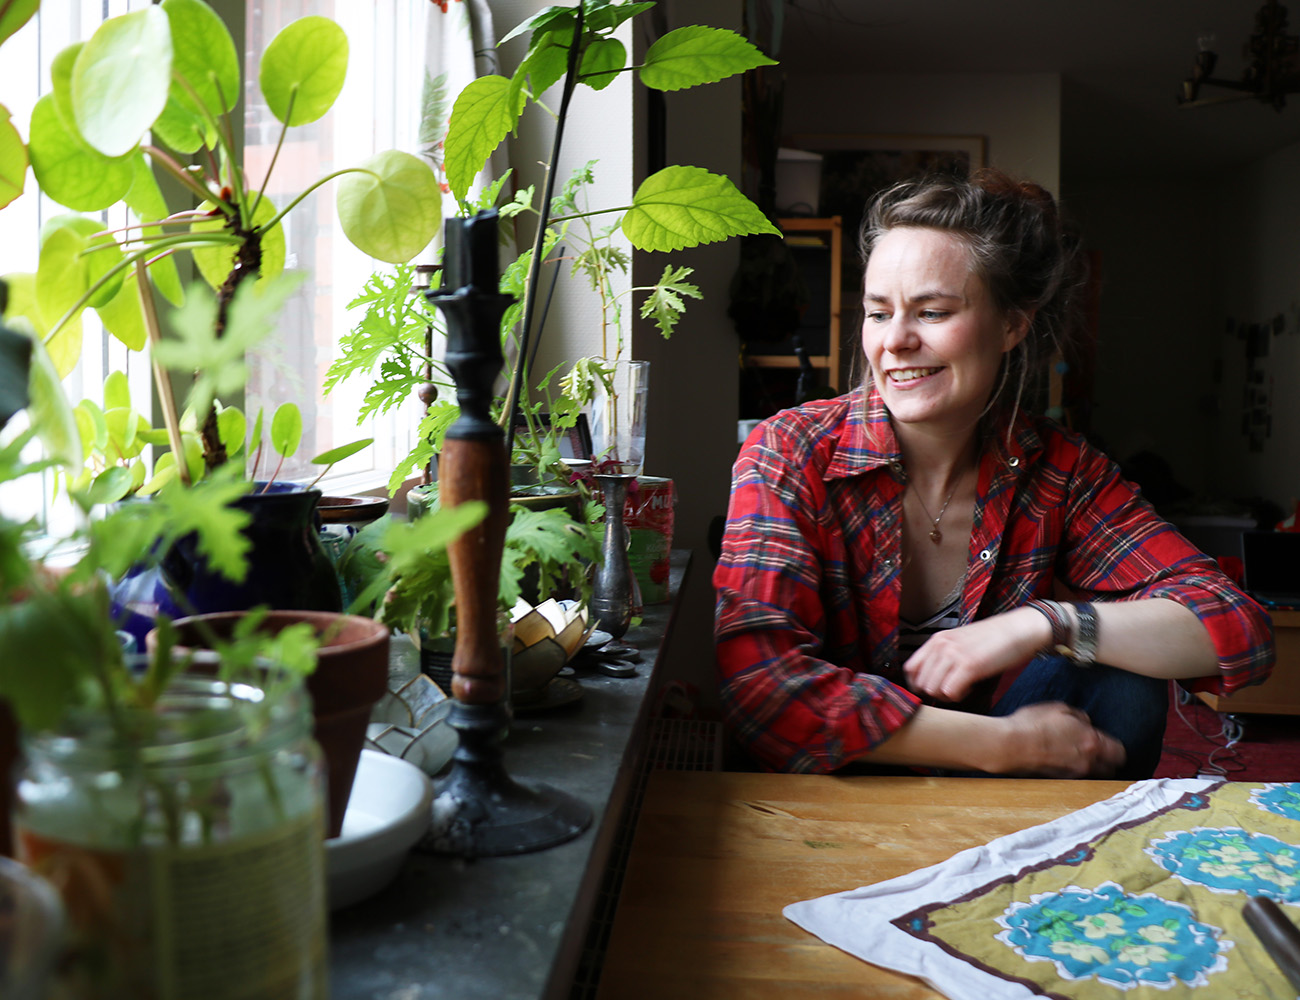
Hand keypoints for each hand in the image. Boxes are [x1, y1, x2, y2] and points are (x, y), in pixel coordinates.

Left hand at [903, 608, 1046, 701]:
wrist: (1019, 629)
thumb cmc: (993, 639)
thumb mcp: (960, 641)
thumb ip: (944, 655)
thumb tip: (931, 680)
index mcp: (937, 639)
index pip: (910, 669)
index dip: (919, 684)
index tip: (934, 689)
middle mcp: (941, 645)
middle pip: (921, 683)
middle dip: (935, 693)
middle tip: (953, 689)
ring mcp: (954, 654)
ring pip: (932, 689)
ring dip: (946, 695)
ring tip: (963, 687)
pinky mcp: (969, 665)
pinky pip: (950, 692)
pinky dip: (959, 696)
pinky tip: (970, 687)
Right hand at [1000, 702, 1125, 776]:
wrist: (1010, 745)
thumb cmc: (1032, 724)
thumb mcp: (1058, 708)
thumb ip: (1079, 716)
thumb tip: (1086, 723)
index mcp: (1092, 741)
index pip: (1119, 752)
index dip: (1116, 748)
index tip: (1109, 744)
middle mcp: (1088, 761)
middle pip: (1111, 768)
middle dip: (1107, 761)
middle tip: (1097, 751)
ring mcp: (1074, 773)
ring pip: (1095, 775)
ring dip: (1092, 767)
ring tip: (1079, 756)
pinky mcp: (1060, 780)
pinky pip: (1077, 777)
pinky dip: (1075, 770)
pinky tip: (1062, 760)